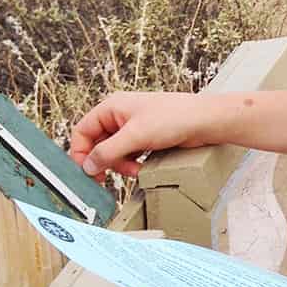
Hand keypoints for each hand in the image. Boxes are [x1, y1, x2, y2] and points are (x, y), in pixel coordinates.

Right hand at [68, 91, 220, 182]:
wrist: (205, 121)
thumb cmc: (173, 118)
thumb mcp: (135, 136)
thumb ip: (108, 152)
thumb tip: (87, 166)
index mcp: (112, 107)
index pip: (83, 131)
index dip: (80, 152)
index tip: (85, 171)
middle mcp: (120, 116)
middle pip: (98, 144)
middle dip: (104, 161)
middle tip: (105, 179)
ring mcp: (134, 127)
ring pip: (114, 152)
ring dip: (121, 165)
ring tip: (134, 170)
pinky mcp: (146, 138)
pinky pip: (129, 155)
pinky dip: (132, 164)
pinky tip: (142, 168)